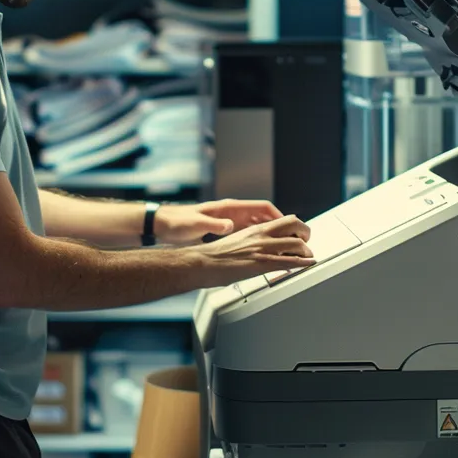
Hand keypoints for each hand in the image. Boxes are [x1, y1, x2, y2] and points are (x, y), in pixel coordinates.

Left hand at [157, 199, 283, 245]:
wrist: (163, 224)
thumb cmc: (177, 222)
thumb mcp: (196, 224)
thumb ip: (214, 225)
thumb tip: (229, 225)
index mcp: (229, 208)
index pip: (262, 208)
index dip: (279, 216)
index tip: (291, 226)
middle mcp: (232, 212)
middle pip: (264, 216)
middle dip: (281, 225)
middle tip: (295, 237)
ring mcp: (229, 220)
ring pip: (258, 225)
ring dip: (271, 233)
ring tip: (284, 245)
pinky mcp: (224, 229)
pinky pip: (248, 232)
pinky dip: (258, 239)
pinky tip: (262, 250)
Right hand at [190, 215, 314, 286]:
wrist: (204, 262)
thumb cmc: (216, 255)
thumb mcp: (238, 240)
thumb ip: (252, 241)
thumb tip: (261, 246)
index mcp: (256, 229)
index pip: (285, 219)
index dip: (297, 226)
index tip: (299, 234)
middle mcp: (262, 236)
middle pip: (295, 225)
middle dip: (306, 234)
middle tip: (307, 243)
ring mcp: (263, 249)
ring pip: (297, 244)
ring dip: (306, 252)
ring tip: (307, 257)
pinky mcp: (262, 264)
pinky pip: (289, 262)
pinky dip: (303, 263)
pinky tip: (308, 265)